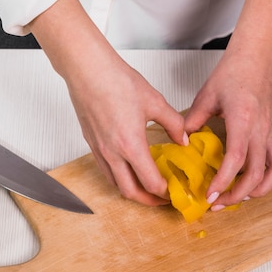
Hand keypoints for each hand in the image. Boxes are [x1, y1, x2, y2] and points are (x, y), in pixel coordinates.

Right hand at [67, 59, 185, 205]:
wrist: (88, 71)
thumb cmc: (116, 81)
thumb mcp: (155, 102)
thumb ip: (173, 124)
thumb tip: (182, 138)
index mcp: (131, 146)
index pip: (150, 182)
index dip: (164, 192)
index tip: (173, 191)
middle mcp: (112, 153)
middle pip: (130, 192)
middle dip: (148, 201)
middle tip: (161, 200)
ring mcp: (100, 150)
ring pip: (115, 183)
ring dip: (131, 190)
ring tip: (145, 187)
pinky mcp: (92, 144)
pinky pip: (105, 170)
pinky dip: (118, 177)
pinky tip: (127, 169)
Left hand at [184, 47, 271, 208]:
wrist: (261, 54)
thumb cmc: (236, 70)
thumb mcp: (207, 96)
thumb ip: (193, 121)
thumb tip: (182, 142)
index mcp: (243, 120)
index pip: (235, 160)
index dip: (223, 182)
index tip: (210, 195)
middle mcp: (261, 129)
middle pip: (255, 174)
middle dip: (235, 194)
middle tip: (217, 202)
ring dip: (256, 190)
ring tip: (237, 197)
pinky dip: (267, 176)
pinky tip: (251, 181)